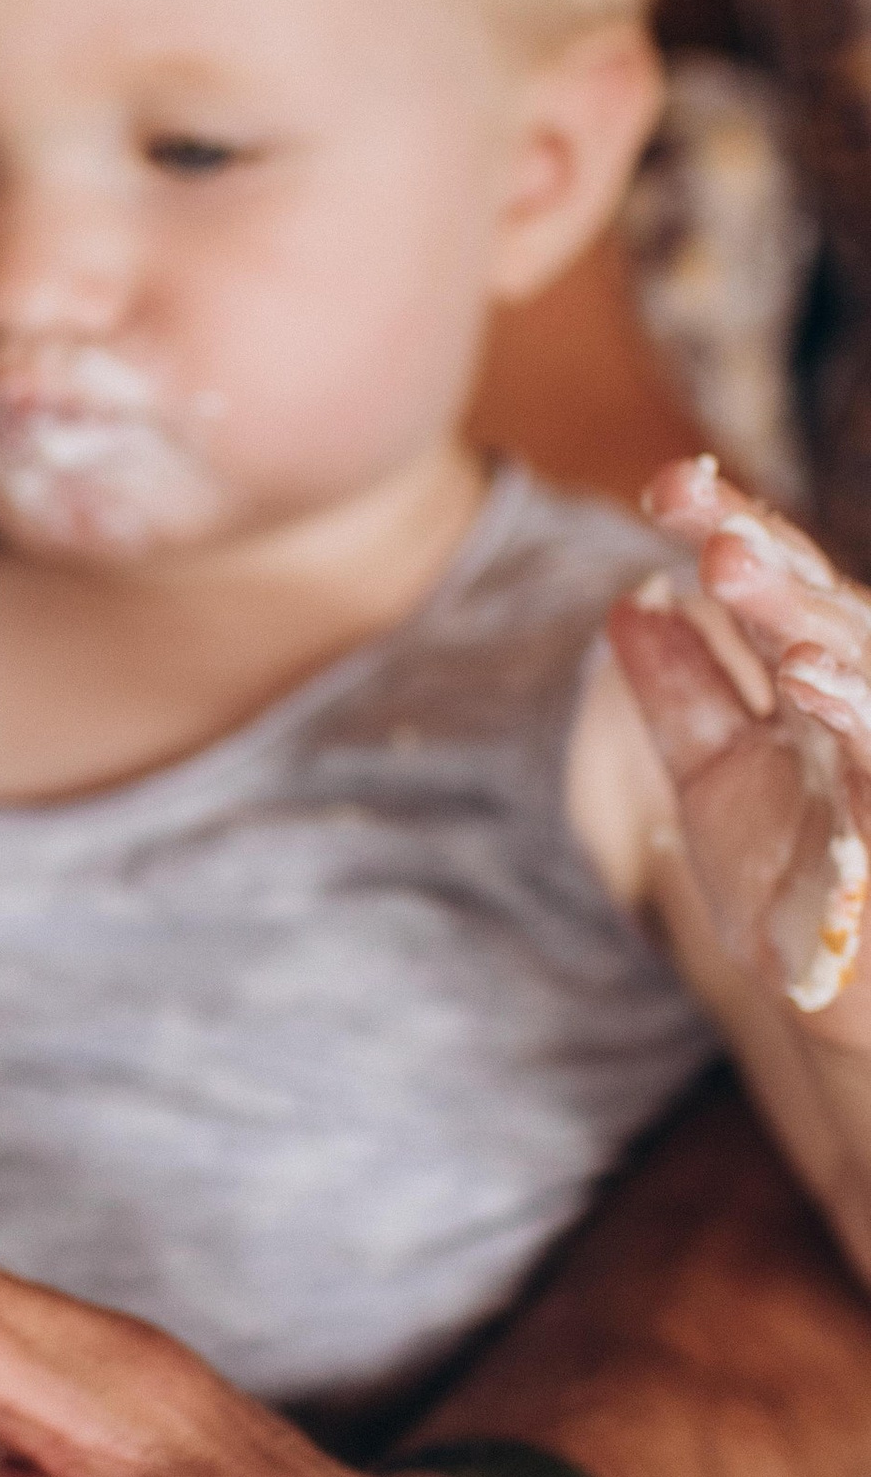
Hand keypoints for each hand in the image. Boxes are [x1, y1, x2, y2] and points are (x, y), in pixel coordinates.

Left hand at [614, 458, 870, 1021]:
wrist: (846, 993)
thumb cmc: (795, 881)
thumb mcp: (715, 774)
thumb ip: (681, 692)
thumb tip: (629, 605)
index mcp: (815, 677)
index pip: (774, 581)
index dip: (726, 525)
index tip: (666, 483)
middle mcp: (859, 698)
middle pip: (814, 603)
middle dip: (756, 549)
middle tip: (688, 499)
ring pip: (857, 658)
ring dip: (797, 613)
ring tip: (731, 563)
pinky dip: (854, 706)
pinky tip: (806, 676)